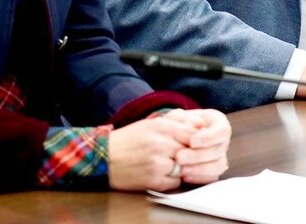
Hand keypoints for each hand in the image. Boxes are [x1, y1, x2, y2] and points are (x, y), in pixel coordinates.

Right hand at [106, 108, 229, 190]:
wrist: (104, 158)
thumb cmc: (128, 140)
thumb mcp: (151, 124)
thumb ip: (175, 124)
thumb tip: (200, 127)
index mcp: (162, 126)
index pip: (194, 132)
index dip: (198, 139)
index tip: (197, 143)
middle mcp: (161, 143)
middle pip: (192, 150)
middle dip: (192, 154)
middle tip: (187, 155)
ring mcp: (158, 163)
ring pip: (186, 166)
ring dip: (183, 167)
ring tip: (172, 163)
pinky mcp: (154, 180)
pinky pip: (176, 181)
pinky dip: (173, 179)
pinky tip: (163, 174)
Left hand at [160, 108, 230, 184]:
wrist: (174, 137)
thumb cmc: (178, 124)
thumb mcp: (179, 117)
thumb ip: (185, 119)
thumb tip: (197, 125)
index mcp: (218, 123)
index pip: (223, 130)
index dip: (209, 138)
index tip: (192, 141)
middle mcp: (222, 141)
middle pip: (219, 150)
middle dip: (199, 155)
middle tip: (180, 157)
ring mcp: (220, 157)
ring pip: (218, 166)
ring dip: (199, 169)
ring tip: (181, 169)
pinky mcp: (214, 171)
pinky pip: (212, 178)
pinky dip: (199, 178)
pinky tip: (184, 176)